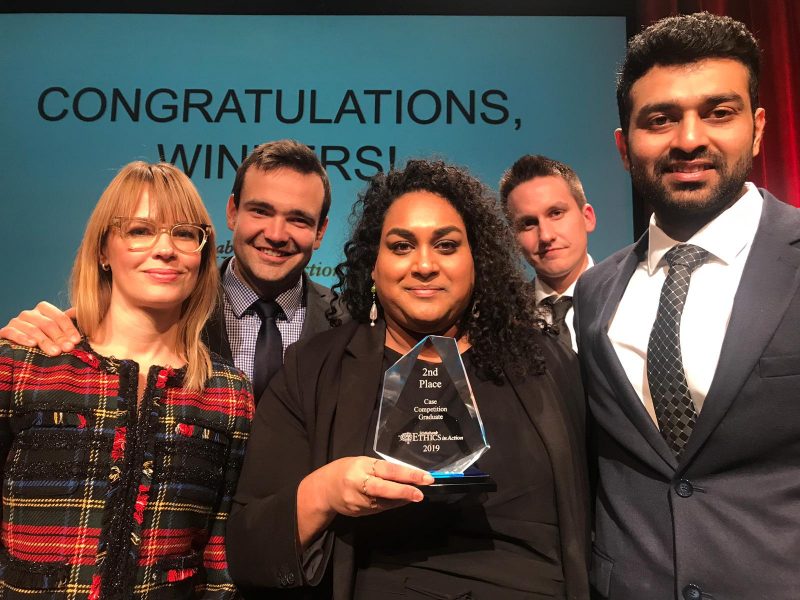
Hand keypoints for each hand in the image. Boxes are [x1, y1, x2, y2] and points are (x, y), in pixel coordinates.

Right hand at [0, 302, 79, 354]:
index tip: (76, 341)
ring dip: (45, 341)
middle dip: (60, 337)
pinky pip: (13, 332)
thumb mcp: (56, 332)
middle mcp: (30, 314)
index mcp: (44, 310)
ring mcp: (17, 321)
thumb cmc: (43, 339)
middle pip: (48, 324)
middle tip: (68, 348)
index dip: (69, 329)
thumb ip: (69, 325)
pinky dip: (23, 338)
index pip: (60, 317)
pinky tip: (32, 344)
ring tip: (55, 352)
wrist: (16, 347)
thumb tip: (88, 317)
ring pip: (33, 329)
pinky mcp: (5, 331)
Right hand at [297, 456, 432, 547]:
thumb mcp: (362, 463)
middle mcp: (358, 484)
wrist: (323, 491)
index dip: (407, 474)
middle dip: (405, 491)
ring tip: (415, 495)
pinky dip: (393, 504)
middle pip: (384, 489)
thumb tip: (408, 476)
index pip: (387, 470)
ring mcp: (358, 501)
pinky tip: (402, 500)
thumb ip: (381, 469)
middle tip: (421, 493)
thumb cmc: (345, 470)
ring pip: (385, 502)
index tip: (425, 477)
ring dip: (402, 499)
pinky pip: (381, 508)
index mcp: (360, 467)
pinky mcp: (359, 513)